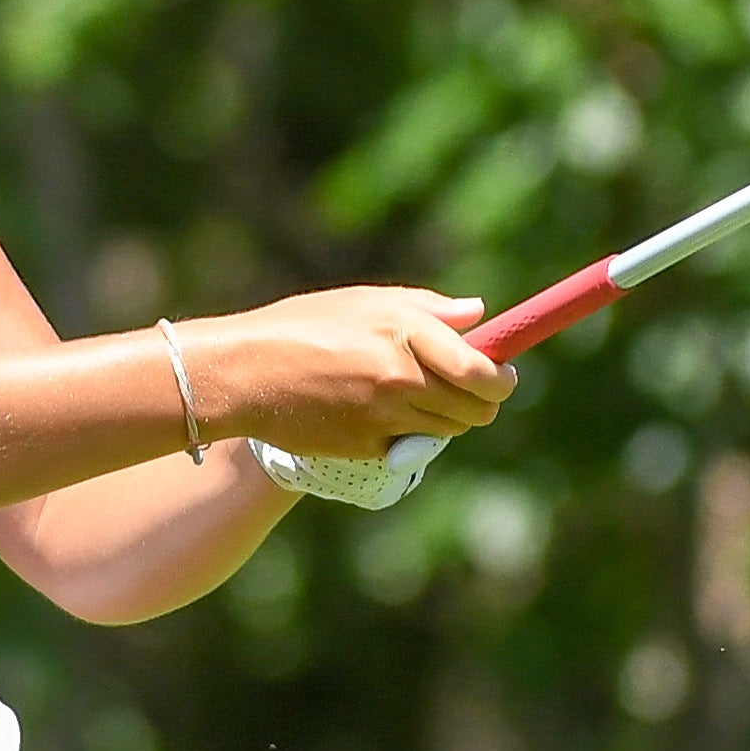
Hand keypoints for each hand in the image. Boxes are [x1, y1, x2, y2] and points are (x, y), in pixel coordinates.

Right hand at [175, 287, 513, 461]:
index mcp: (405, 333)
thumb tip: (477, 313)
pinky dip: (409, 434)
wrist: (245, 375)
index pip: (480, 370)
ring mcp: (385, 418)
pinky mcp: (369, 448)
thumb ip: (427, 308)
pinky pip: (411, 446)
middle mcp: (401, 378)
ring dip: (447, 417)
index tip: (504, 374)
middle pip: (476, 408)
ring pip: (449, 430)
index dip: (502, 377)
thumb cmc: (302, 326)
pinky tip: (378, 412)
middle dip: (482, 401)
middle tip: (470, 388)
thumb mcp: (365, 302)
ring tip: (415, 394)